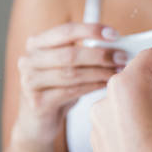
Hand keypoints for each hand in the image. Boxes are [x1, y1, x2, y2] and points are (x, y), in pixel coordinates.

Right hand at [12, 23, 125, 144]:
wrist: (38, 120)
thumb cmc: (58, 86)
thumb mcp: (67, 64)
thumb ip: (84, 49)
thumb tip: (116, 41)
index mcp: (37, 43)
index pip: (66, 31)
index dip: (91, 31)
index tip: (114, 35)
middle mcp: (29, 60)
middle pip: (70, 54)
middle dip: (100, 55)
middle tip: (122, 57)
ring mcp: (29, 82)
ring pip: (72, 73)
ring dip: (100, 72)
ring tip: (118, 71)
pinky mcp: (37, 102)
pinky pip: (71, 91)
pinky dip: (93, 86)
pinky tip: (106, 84)